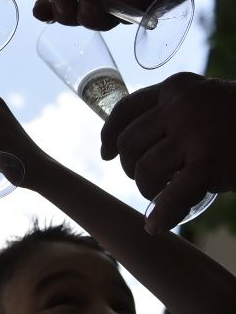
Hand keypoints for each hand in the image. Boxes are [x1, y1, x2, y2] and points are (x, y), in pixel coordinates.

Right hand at [28, 0, 235, 27]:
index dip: (51, 0)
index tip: (38, 6)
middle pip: (83, 10)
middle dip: (69, 13)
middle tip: (63, 5)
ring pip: (108, 19)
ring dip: (94, 16)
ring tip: (89, 3)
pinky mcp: (162, 1)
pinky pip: (140, 13)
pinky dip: (132, 1)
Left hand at [100, 72, 235, 232]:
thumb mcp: (203, 100)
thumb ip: (173, 112)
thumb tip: (132, 144)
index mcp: (175, 87)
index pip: (126, 109)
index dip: (109, 134)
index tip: (104, 154)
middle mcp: (179, 105)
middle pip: (129, 143)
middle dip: (130, 168)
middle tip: (147, 181)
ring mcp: (194, 132)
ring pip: (145, 168)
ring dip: (147, 190)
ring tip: (161, 195)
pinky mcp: (209, 161)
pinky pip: (173, 193)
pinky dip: (162, 213)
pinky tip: (156, 225)